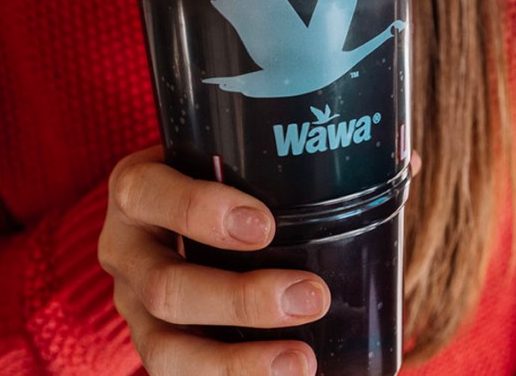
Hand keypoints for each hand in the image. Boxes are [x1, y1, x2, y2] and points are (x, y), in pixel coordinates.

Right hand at [99, 146, 326, 375]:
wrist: (175, 223)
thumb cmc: (218, 185)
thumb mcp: (225, 161)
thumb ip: (275, 164)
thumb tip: (390, 161)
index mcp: (137, 192)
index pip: (147, 192)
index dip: (199, 210)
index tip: (264, 225)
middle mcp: (126, 252)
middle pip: (164, 287)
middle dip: (240, 299)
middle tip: (311, 296)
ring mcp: (135, 309)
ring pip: (166, 349)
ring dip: (237, 362)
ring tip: (301, 361)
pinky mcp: (157, 347)